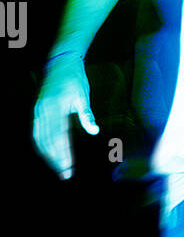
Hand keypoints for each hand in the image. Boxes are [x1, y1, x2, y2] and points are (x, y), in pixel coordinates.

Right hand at [33, 53, 99, 179]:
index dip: (63, 153)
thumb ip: (87, 114)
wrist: (60, 62)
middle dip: (56, 159)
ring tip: (58, 169)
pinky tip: (48, 155)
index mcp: (56, 106)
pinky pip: (36, 132)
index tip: (69, 167)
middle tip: (65, 175)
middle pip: (47, 141)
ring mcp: (38, 110)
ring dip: (48, 155)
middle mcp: (43, 110)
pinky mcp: (36, 110)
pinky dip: (41, 145)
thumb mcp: (83, 95)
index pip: (59, 136)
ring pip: (39, 138)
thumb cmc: (75, 79)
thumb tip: (94, 131)